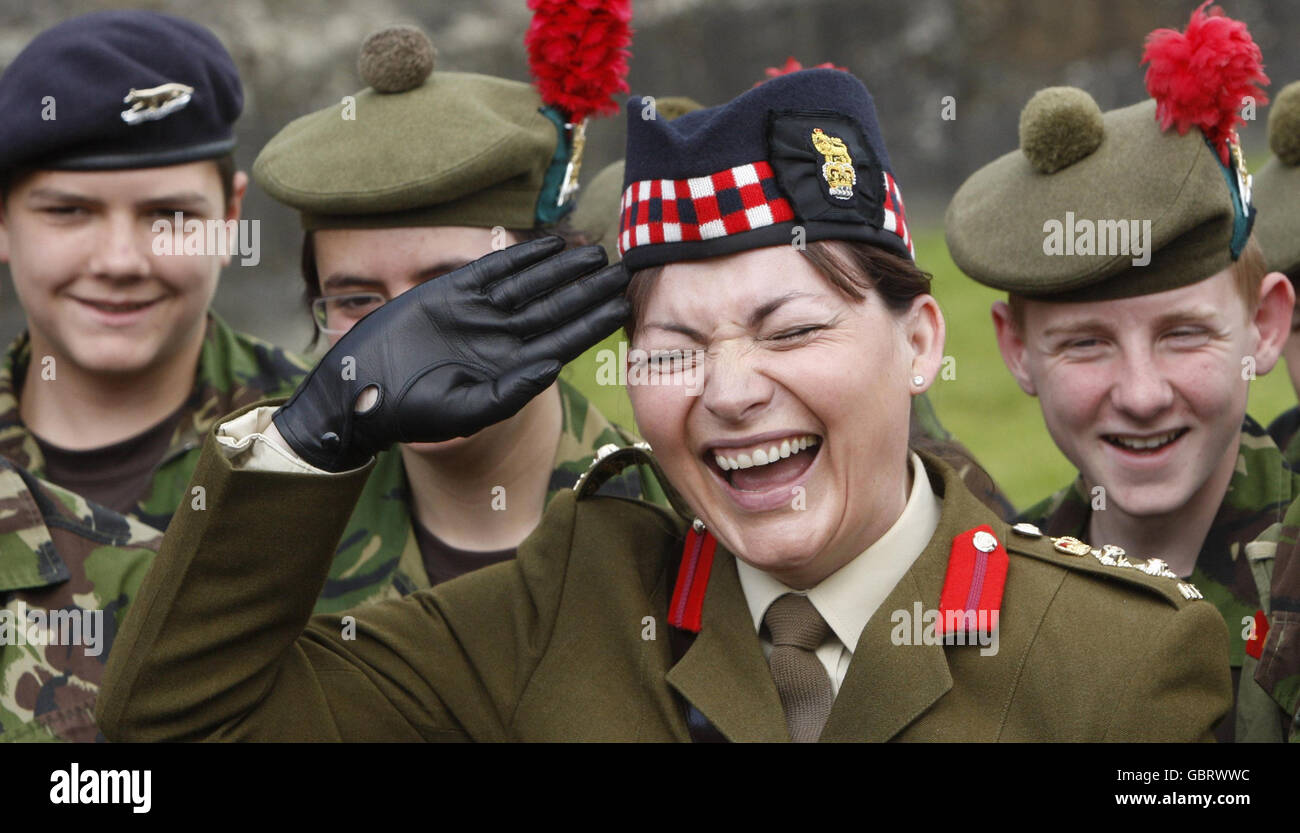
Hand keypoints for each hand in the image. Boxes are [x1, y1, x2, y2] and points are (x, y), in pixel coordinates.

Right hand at [273, 236, 628, 471]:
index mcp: (512, 368)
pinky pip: (496, 270)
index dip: (593, 323)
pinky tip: (551, 245)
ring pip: (532, 285)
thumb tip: (554, 368)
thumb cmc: (413, 412)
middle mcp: (502, 338)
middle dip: (589, 290)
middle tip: (624, 270)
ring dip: (564, 269)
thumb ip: (511, 391)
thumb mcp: (465, 410)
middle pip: (556, 309)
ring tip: (596, 253)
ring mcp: (480, 313)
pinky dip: (523, 257)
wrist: (362, 388)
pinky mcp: (455, 292)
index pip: (564, 342)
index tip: (622, 306)